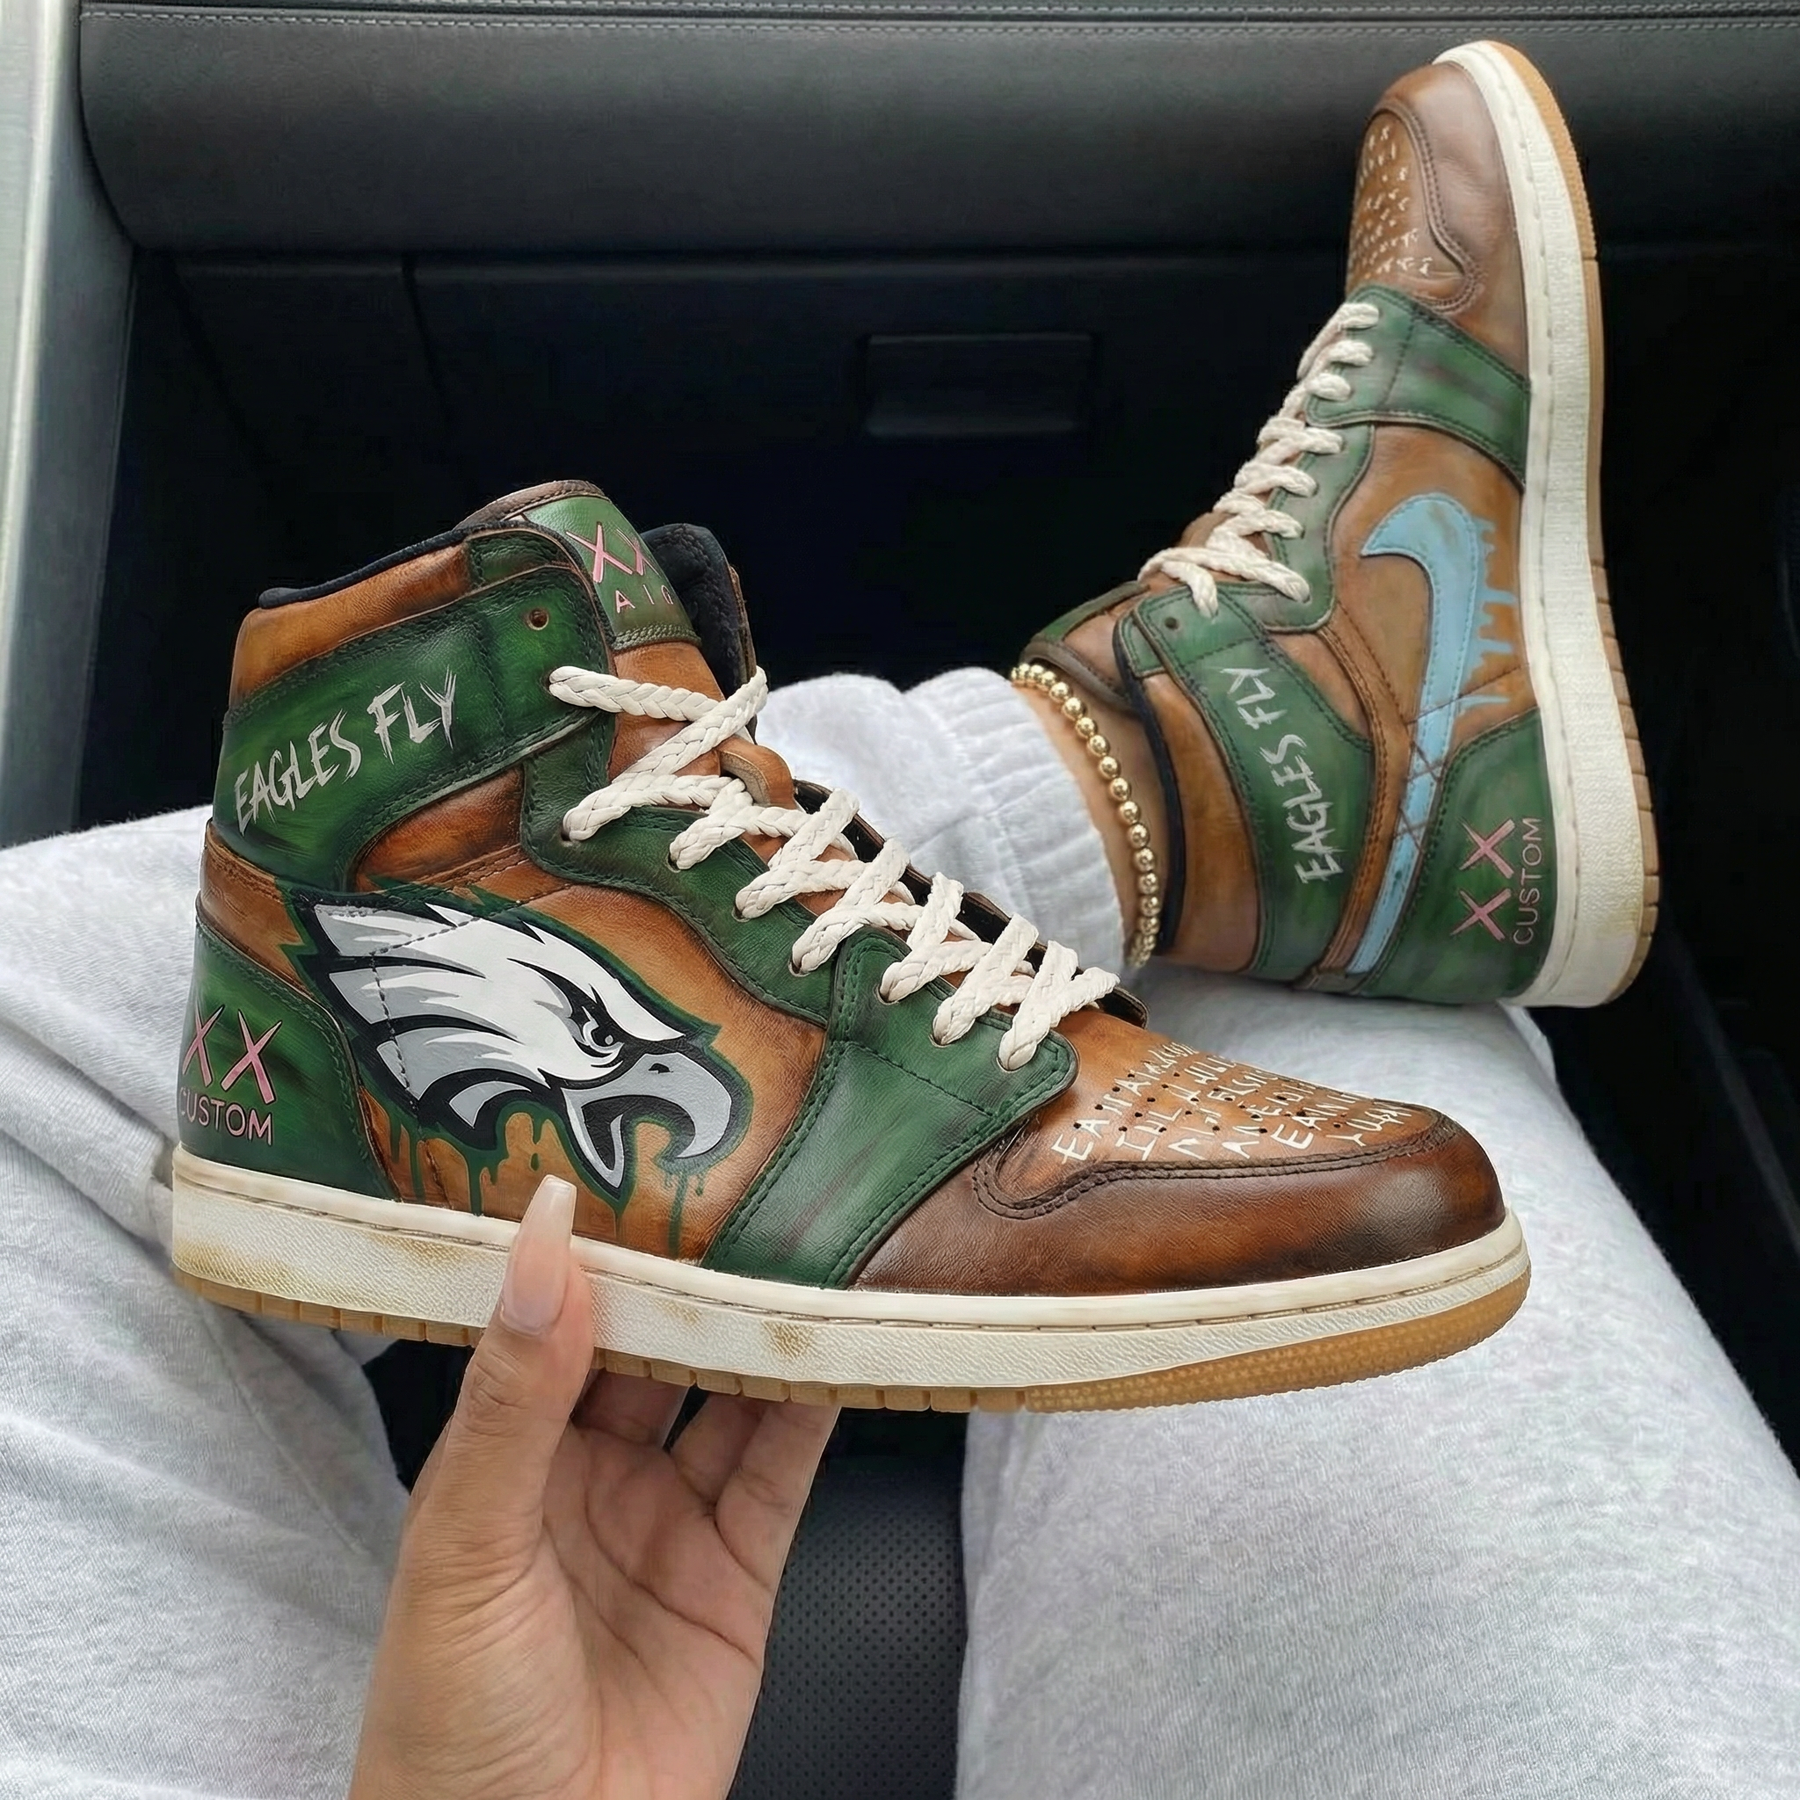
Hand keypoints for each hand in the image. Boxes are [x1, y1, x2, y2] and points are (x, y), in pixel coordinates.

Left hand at [348, 1177, 838, 1799]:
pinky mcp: (740, 1572)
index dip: (596, 1247)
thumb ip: (514, 1395)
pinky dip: (821, 1408)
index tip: (638, 1159)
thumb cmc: (449, 1727)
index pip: (555, 1320)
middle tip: (748, 1178)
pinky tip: (844, 1345)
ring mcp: (668, 1518)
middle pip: (656, 1346)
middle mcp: (588, 1473)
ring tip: (814, 1239)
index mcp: (503, 1453)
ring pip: (729, 1395)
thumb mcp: (465, 1546)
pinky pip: (786, 1470)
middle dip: (698, 1273)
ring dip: (767, 1327)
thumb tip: (545, 1241)